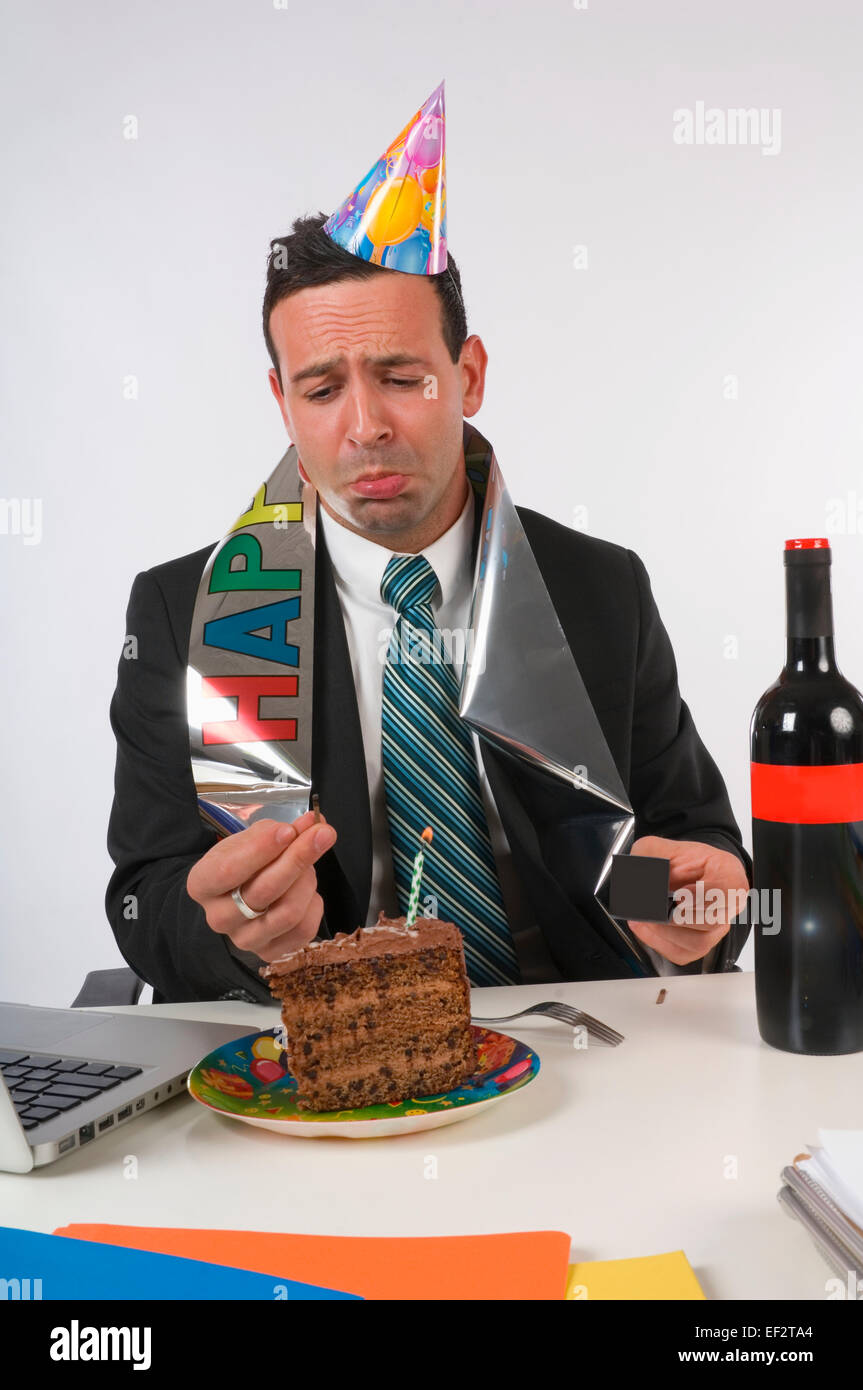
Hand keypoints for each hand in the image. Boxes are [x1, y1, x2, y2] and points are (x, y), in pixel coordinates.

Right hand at [187, 811, 336, 962]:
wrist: (239, 897)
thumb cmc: (242, 864)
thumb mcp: (248, 841)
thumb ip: (276, 831)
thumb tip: (309, 825)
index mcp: (202, 885)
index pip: (229, 869)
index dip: (262, 849)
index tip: (288, 830)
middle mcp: (219, 917)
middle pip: (265, 890)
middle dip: (299, 857)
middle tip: (322, 834)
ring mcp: (244, 939)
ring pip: (288, 911)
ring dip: (307, 880)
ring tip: (309, 865)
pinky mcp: (269, 952)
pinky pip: (303, 929)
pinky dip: (313, 904)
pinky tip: (306, 891)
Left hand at [625, 835, 748, 965]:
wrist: (678, 873)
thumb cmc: (677, 861)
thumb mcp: (658, 848)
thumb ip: (650, 857)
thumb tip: (640, 881)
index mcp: (726, 873)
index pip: (729, 889)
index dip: (702, 895)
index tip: (679, 894)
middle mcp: (728, 903)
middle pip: (711, 921)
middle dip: (676, 916)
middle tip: (653, 906)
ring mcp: (717, 926)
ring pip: (698, 942)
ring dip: (666, 932)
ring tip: (645, 917)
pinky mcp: (702, 943)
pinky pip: (684, 953)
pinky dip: (659, 942)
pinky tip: (645, 927)